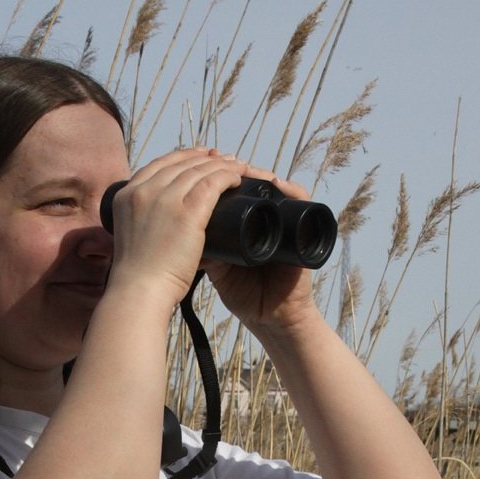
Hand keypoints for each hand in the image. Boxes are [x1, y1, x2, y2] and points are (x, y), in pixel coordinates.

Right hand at [105, 148, 250, 309]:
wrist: (139, 290)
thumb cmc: (138, 273)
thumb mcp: (132, 234)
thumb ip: (144, 219)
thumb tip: (163, 216)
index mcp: (126, 195)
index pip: (159, 164)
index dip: (184, 157)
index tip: (201, 157)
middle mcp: (143, 191)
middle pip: (181, 163)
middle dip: (206, 159)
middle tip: (225, 160)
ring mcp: (164, 200)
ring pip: (200, 170)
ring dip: (222, 165)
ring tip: (237, 167)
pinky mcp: (186, 213)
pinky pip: (213, 182)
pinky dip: (228, 176)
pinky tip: (237, 178)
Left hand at [201, 161, 318, 334]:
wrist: (270, 316)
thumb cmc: (244, 294)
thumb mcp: (217, 268)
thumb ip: (202, 248)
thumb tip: (176, 227)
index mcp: (244, 224)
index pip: (233, 192)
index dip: (218, 178)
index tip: (200, 169)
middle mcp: (265, 219)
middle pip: (254, 184)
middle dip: (237, 171)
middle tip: (220, 162)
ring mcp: (283, 222)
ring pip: (276, 188)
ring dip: (263, 177)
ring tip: (245, 171)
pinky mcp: (304, 230)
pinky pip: (302, 202)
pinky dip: (292, 191)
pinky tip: (278, 185)